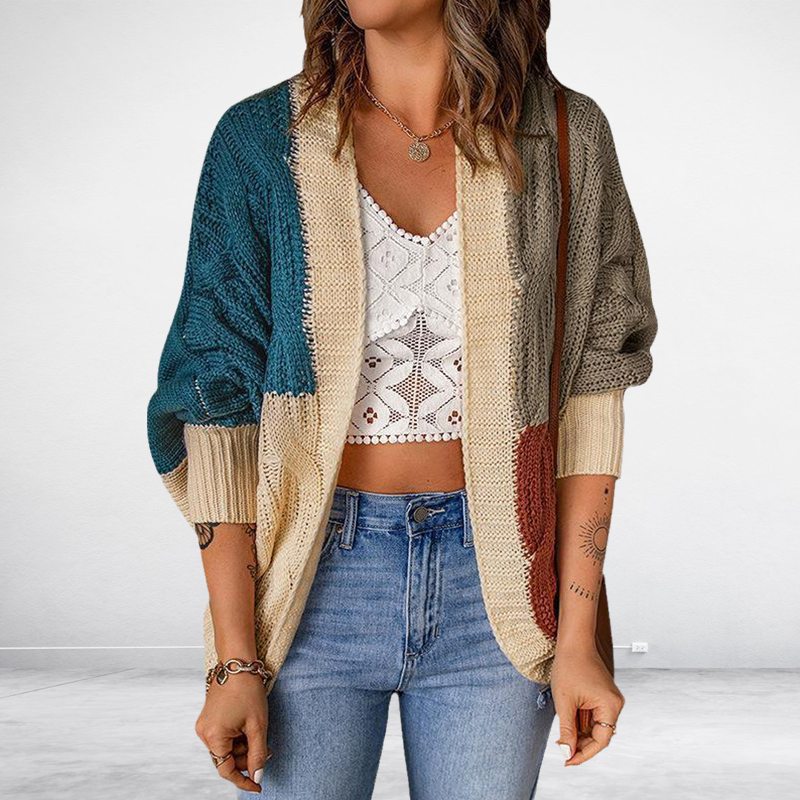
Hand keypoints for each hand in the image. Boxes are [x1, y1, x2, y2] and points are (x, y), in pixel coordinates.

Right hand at [195, 671, 270, 791]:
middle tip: (267, 750)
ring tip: (259, 734)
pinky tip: (249, 728)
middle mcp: (203, 733)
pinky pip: (223, 736)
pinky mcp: (209, 718)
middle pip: (227, 759)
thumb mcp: (258, 725)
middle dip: (247, 758)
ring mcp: (204, 725)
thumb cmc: (248, 690)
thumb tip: (256, 776)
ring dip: (243, 746)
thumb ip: (257, 754)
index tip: (258, 786)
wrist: (238, 663)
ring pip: (226, 748)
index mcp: (213, 736)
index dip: (243, 780)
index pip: (227, 770)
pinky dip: (237, 737)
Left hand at [550, 642, 624, 765]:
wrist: (573, 641)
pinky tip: (568, 724)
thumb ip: (567, 729)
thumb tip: (567, 752)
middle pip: (599, 734)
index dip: (584, 753)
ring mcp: (609, 699)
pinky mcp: (603, 695)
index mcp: (611, 706)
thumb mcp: (564, 701)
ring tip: (562, 737)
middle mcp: (615, 704)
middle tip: (563, 751)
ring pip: (595, 726)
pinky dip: (581, 721)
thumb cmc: (569, 666)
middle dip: (581, 744)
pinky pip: (593, 715)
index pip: (601, 740)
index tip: (568, 761)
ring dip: (580, 733)